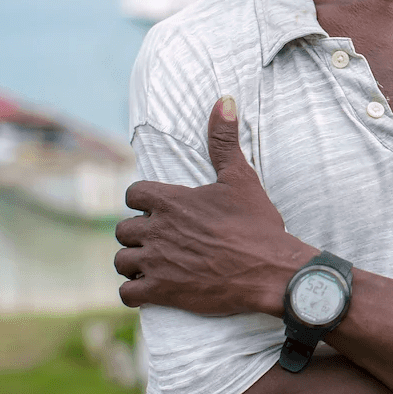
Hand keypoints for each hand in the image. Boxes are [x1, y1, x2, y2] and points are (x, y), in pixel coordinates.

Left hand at [115, 96, 311, 316]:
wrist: (271, 271)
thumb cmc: (256, 224)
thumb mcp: (241, 178)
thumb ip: (224, 140)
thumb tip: (223, 100)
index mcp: (172, 201)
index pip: (133, 194)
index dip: (143, 201)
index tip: (158, 208)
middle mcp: (158, 230)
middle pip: (123, 229)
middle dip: (138, 233)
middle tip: (160, 238)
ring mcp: (158, 262)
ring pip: (122, 261)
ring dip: (134, 262)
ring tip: (152, 263)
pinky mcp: (162, 292)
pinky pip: (127, 293)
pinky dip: (134, 291)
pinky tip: (150, 287)